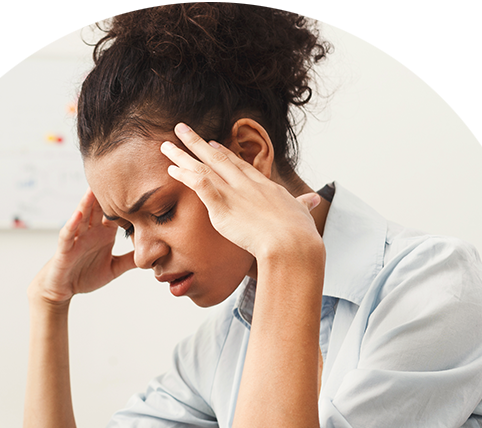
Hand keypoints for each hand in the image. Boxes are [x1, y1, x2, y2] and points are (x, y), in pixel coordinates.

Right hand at [30, 188, 135, 303]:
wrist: (63, 288)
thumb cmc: (86, 275)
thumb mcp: (114, 268)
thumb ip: (130, 260)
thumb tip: (153, 255)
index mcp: (104, 234)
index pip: (116, 214)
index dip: (127, 203)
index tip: (140, 189)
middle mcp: (91, 232)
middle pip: (99, 209)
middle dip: (107, 194)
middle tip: (118, 177)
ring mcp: (77, 238)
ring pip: (82, 216)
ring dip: (87, 202)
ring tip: (94, 187)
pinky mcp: (65, 249)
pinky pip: (67, 234)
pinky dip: (72, 223)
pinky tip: (78, 214)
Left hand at [161, 123, 321, 259]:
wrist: (291, 243)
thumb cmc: (299, 233)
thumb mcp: (303, 214)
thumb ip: (303, 205)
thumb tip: (314, 200)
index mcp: (264, 185)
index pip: (240, 165)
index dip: (224, 154)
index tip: (213, 144)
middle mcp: (246, 184)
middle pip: (217, 158)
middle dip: (197, 144)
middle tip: (182, 130)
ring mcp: (233, 192)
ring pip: (203, 167)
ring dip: (183, 156)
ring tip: (166, 146)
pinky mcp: (222, 206)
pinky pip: (199, 184)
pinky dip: (185, 176)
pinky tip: (173, 170)